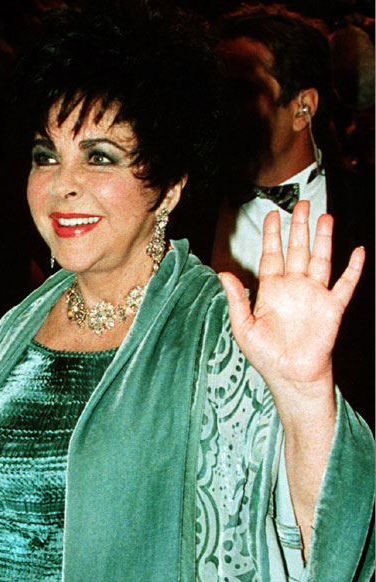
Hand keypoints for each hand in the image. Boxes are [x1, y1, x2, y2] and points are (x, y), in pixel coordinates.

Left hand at [218, 201, 364, 398]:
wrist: (290, 377)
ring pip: (321, 259)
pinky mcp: (332, 308)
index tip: (271, 214)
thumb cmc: (265, 356)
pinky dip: (353, 268)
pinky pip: (345, 284)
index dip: (272, 235)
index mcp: (271, 290)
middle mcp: (294, 288)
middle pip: (298, 250)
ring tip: (325, 217)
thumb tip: (223, 273)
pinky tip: (358, 251)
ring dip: (324, 239)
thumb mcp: (243, 326)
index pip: (272, 255)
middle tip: (302, 204)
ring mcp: (315, 296)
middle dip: (300, 227)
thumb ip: (235, 299)